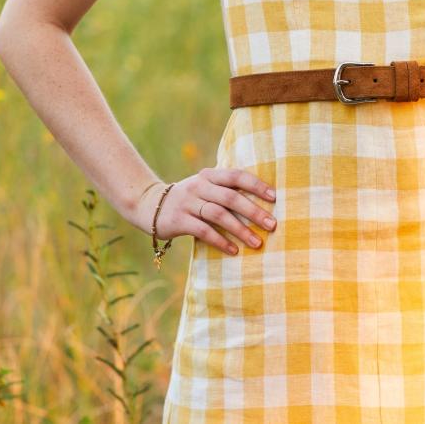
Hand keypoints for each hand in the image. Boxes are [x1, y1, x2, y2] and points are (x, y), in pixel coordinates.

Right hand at [133, 167, 277, 255]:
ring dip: (240, 230)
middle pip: (231, 198)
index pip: (237, 176)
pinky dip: (220, 241)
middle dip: (254, 212)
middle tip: (273, 225)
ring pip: (219, 215)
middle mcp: (199, 186)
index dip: (256, 185)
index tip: (275, 197)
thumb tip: (263, 201)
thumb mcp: (205, 187)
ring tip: (257, 243)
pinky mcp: (178, 220)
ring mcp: (188, 202)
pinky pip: (203, 231)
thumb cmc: (189, 198)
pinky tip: (234, 250)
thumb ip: (226, 190)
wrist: (149, 204)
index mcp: (210, 175)